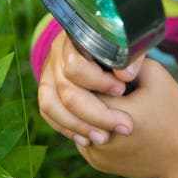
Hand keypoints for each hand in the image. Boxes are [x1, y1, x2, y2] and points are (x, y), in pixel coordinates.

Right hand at [37, 30, 144, 145]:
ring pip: (51, 104)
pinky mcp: (48, 88)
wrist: (104, 42)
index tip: (122, 90)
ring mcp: (49, 72)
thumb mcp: (129, 44)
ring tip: (104, 138)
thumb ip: (130, 57)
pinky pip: (48, 112)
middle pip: (66, 89)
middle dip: (95, 113)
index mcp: (75, 38)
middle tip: (123, 126)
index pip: (76, 65)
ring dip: (78, 125)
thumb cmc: (121, 44)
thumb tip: (126, 75)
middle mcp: (57, 53)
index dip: (98, 81)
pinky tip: (86, 139)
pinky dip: (66, 128)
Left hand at [76, 59, 177, 177]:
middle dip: (85, 88)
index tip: (104, 66)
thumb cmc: (174, 112)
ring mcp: (96, 154)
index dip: (92, 71)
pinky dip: (88, 123)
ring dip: (83, 106)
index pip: (83, 83)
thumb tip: (103, 46)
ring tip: (100, 94)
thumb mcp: (155, 76)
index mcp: (114, 113)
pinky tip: (104, 113)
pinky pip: (82, 136)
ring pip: (74, 120)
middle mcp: (100, 139)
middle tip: (103, 80)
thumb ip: (126, 60)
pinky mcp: (97, 163)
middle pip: (75, 102)